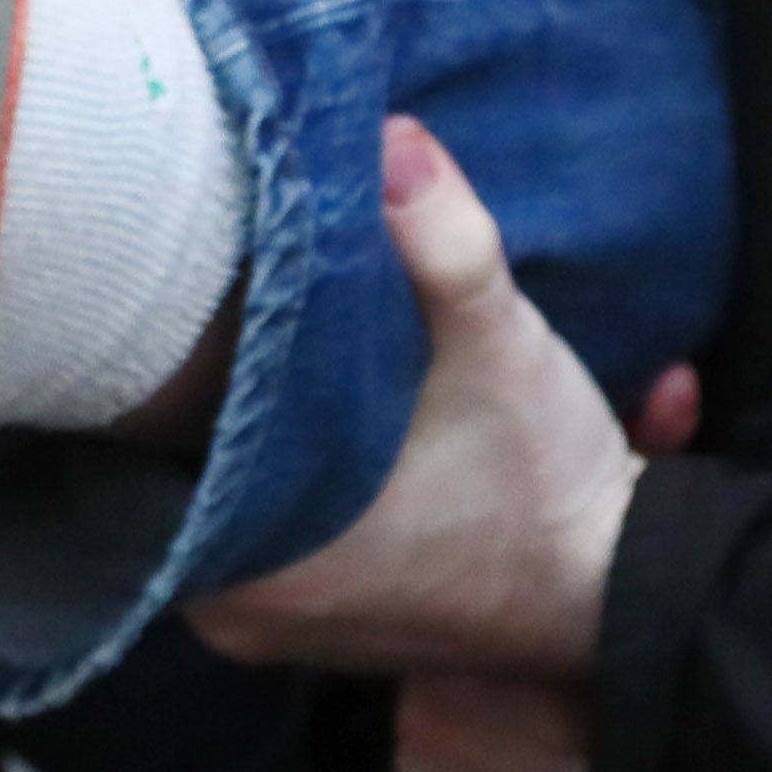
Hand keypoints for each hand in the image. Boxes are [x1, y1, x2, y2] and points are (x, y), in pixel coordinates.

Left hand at [185, 118, 692, 679]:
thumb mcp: (502, 348)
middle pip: (175, 471)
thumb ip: (444, 245)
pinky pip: (260, 532)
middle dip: (206, 392)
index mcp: (248, 562)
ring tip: (257, 346)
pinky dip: (277, 479)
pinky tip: (301, 416)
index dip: (163, 365)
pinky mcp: (316, 625)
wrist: (626, 589)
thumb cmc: (550, 486)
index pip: (145, 447)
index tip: (176, 292)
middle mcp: (236, 614)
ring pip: (217, 502)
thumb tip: (393, 140)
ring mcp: (273, 631)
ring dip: (243, 434)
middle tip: (220, 299)